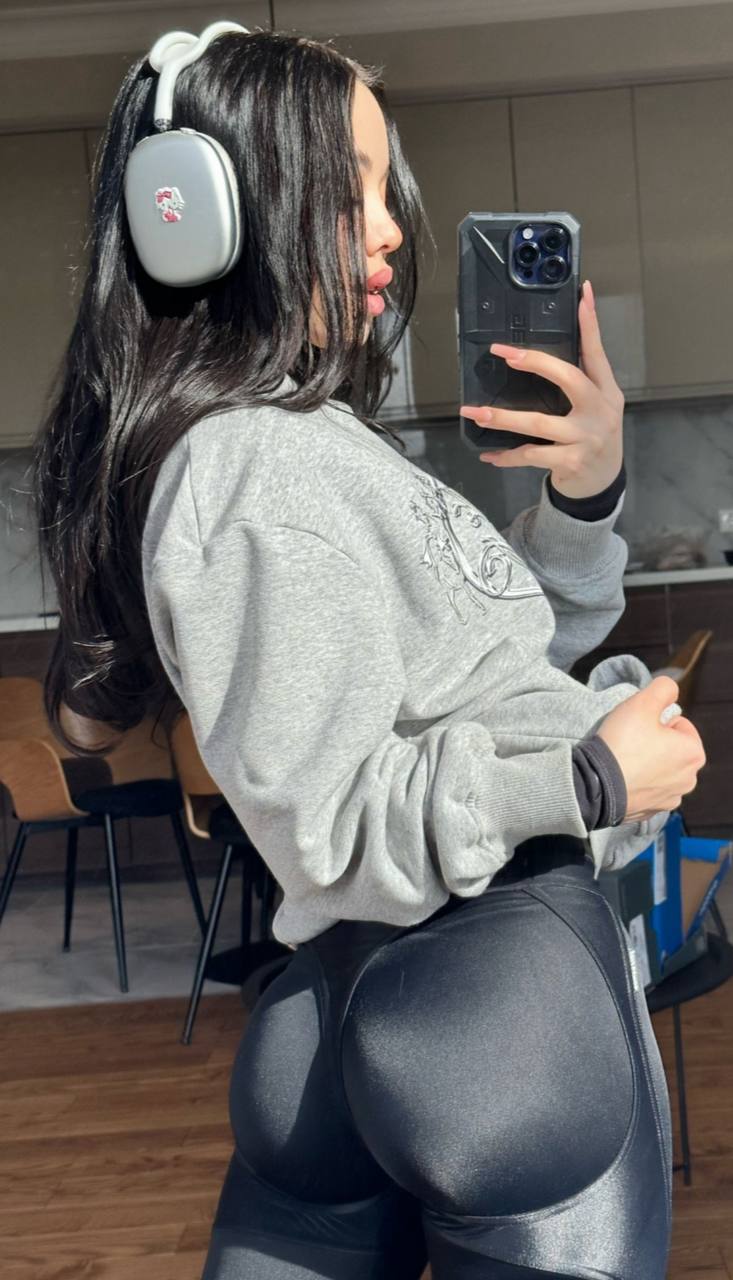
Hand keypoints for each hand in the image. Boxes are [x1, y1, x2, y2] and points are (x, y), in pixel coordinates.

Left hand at [459, 280, 624, 499]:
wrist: (603, 483)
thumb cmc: (593, 436)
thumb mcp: (597, 405)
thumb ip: (581, 377)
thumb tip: (553, 346)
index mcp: (606, 391)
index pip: (597, 351)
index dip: (590, 323)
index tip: (582, 293)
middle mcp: (600, 410)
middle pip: (568, 377)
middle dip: (534, 362)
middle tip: (503, 353)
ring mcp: (586, 438)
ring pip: (538, 423)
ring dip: (502, 418)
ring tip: (474, 412)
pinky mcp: (571, 461)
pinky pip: (531, 455)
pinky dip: (507, 456)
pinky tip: (489, 454)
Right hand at [595, 676, 706, 821]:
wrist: (597, 785)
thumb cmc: (623, 743)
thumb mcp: (643, 702)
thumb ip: (663, 688)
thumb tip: (670, 689)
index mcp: (694, 754)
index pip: (679, 724)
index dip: (656, 720)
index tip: (638, 726)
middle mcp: (688, 780)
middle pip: (671, 748)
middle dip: (654, 742)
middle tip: (629, 740)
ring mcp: (670, 799)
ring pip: (660, 769)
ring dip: (646, 762)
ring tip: (623, 758)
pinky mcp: (650, 811)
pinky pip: (646, 788)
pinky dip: (637, 781)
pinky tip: (621, 776)